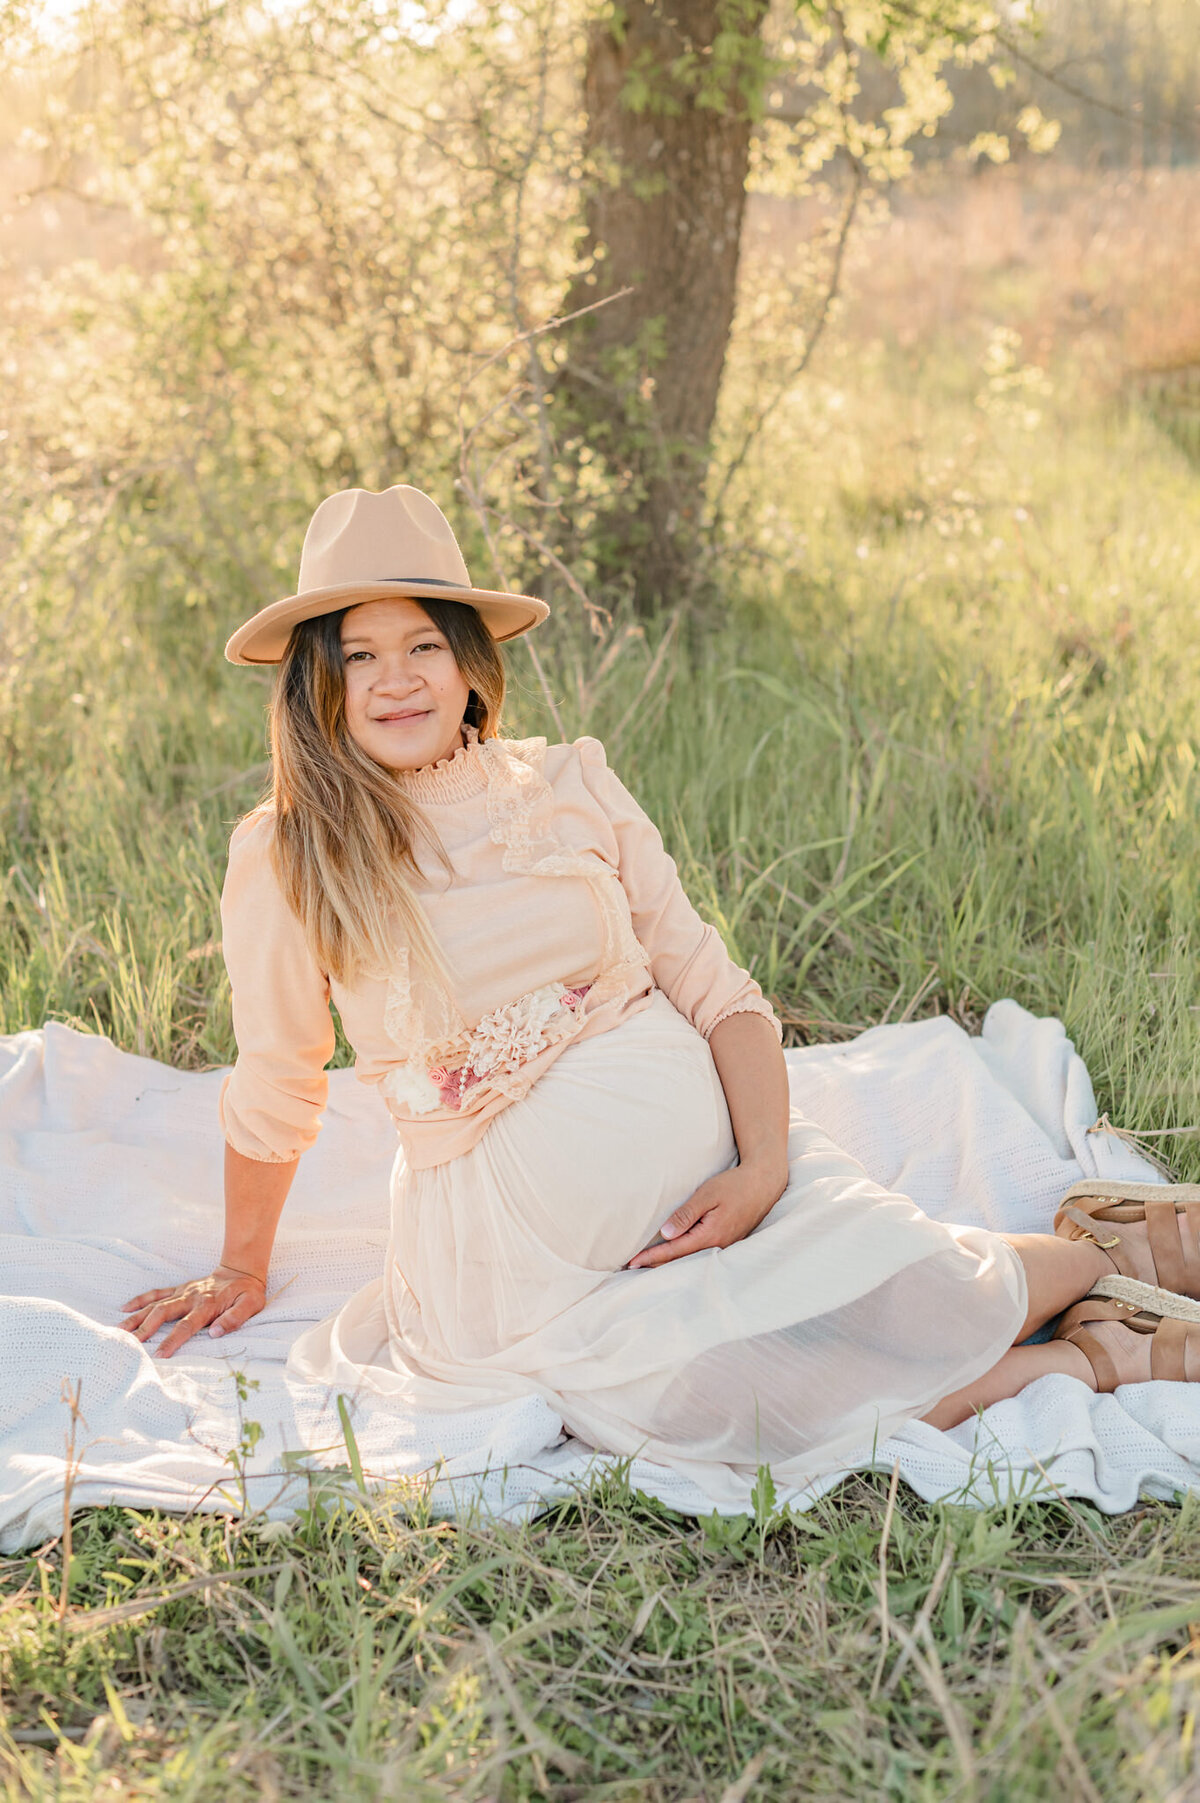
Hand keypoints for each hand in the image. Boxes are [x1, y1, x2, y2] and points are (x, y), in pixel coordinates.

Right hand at [119, 1265, 267, 1359]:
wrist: (241, 1270)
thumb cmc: (247, 1292)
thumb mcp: (251, 1305)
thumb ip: (235, 1319)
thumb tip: (215, 1333)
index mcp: (207, 1304)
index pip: (186, 1325)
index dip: (173, 1341)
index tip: (160, 1355)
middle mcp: (190, 1297)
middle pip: (163, 1313)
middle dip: (146, 1329)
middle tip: (130, 1344)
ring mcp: (182, 1292)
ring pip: (155, 1304)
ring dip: (137, 1317)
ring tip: (120, 1330)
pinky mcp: (179, 1288)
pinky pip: (156, 1293)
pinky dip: (140, 1300)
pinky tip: (124, 1309)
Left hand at [627, 1162, 787, 1269]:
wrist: (763, 1184)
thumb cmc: (734, 1185)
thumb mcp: (707, 1195)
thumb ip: (686, 1215)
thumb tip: (666, 1235)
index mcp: (710, 1235)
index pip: (673, 1251)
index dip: (651, 1257)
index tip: (632, 1262)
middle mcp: (717, 1246)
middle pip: (681, 1261)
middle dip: (656, 1265)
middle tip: (632, 1268)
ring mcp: (724, 1246)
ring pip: (690, 1260)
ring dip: (669, 1264)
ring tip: (648, 1266)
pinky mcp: (727, 1242)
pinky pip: (700, 1254)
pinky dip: (683, 1258)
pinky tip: (674, 1256)